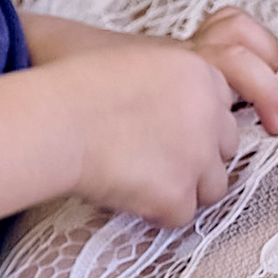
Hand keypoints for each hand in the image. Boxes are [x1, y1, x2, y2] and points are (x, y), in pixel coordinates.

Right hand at [50, 6, 277, 224]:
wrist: (53, 118)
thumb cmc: (73, 86)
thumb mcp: (134, 61)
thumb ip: (170, 84)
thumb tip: (184, 115)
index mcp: (200, 71)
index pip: (223, 111)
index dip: (205, 130)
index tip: (218, 137)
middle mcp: (210, 110)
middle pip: (223, 151)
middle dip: (193, 162)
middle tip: (146, 159)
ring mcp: (199, 154)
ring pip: (212, 188)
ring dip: (179, 190)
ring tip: (134, 178)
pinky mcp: (181, 192)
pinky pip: (181, 216)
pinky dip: (154, 212)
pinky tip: (124, 194)